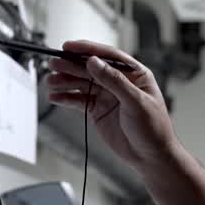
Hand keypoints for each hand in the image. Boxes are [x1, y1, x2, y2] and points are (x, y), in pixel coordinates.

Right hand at [45, 40, 176, 171]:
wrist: (151, 157)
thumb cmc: (154, 128)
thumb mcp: (135, 101)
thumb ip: (114, 81)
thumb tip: (94, 62)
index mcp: (135, 74)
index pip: (109, 56)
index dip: (88, 50)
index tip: (69, 47)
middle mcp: (119, 82)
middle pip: (91, 68)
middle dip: (71, 66)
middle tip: (54, 64)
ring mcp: (108, 96)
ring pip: (82, 83)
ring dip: (66, 81)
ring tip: (50, 81)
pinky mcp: (98, 110)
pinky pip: (79, 100)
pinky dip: (66, 98)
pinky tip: (55, 96)